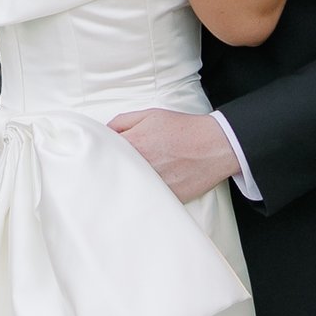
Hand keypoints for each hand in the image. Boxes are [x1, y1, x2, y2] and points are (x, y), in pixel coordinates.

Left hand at [108, 108, 234, 198]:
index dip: (101, 155)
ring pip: (128, 189)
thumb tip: (102, 133)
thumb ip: (121, 122)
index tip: (102, 158)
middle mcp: (140, 166)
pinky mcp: (165, 198)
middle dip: (112, 171)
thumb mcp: (150, 115)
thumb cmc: (183, 129)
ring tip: (131, 180)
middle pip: (112, 173)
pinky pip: (146, 199)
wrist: (214, 145)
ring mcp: (152, 185)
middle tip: (115, 170)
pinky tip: (147, 190)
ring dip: (127, 184)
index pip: (102, 153)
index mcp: (132, 144)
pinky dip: (144, 196)